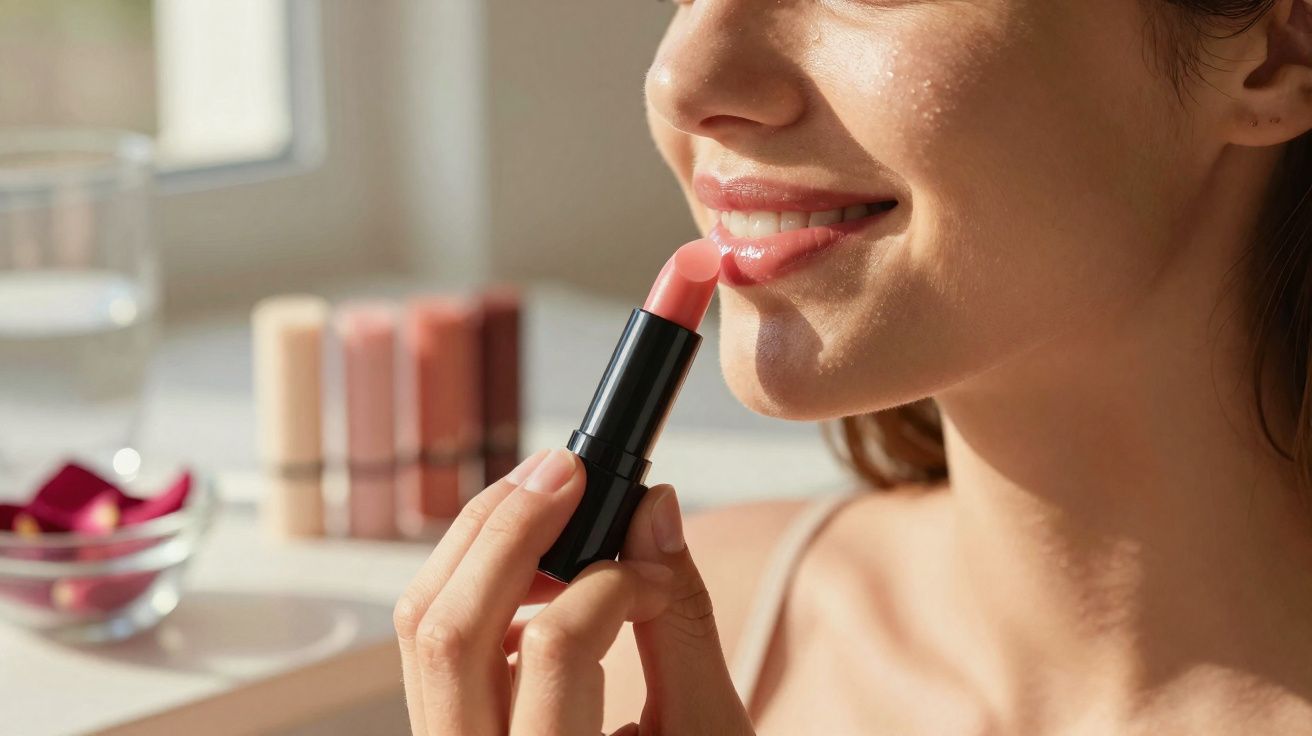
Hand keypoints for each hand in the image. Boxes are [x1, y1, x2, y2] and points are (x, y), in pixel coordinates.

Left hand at [394, 448, 753, 735]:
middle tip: (568, 469)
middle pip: (450, 625)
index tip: (656, 563)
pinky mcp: (444, 732)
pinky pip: (434, 644)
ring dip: (479, 544)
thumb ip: (684, 622)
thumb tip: (655, 511)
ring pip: (423, 627)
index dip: (612, 579)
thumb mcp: (705, 733)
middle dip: (508, 526)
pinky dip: (473, 583)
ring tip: (543, 499)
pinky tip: (525, 566)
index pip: (555, 647)